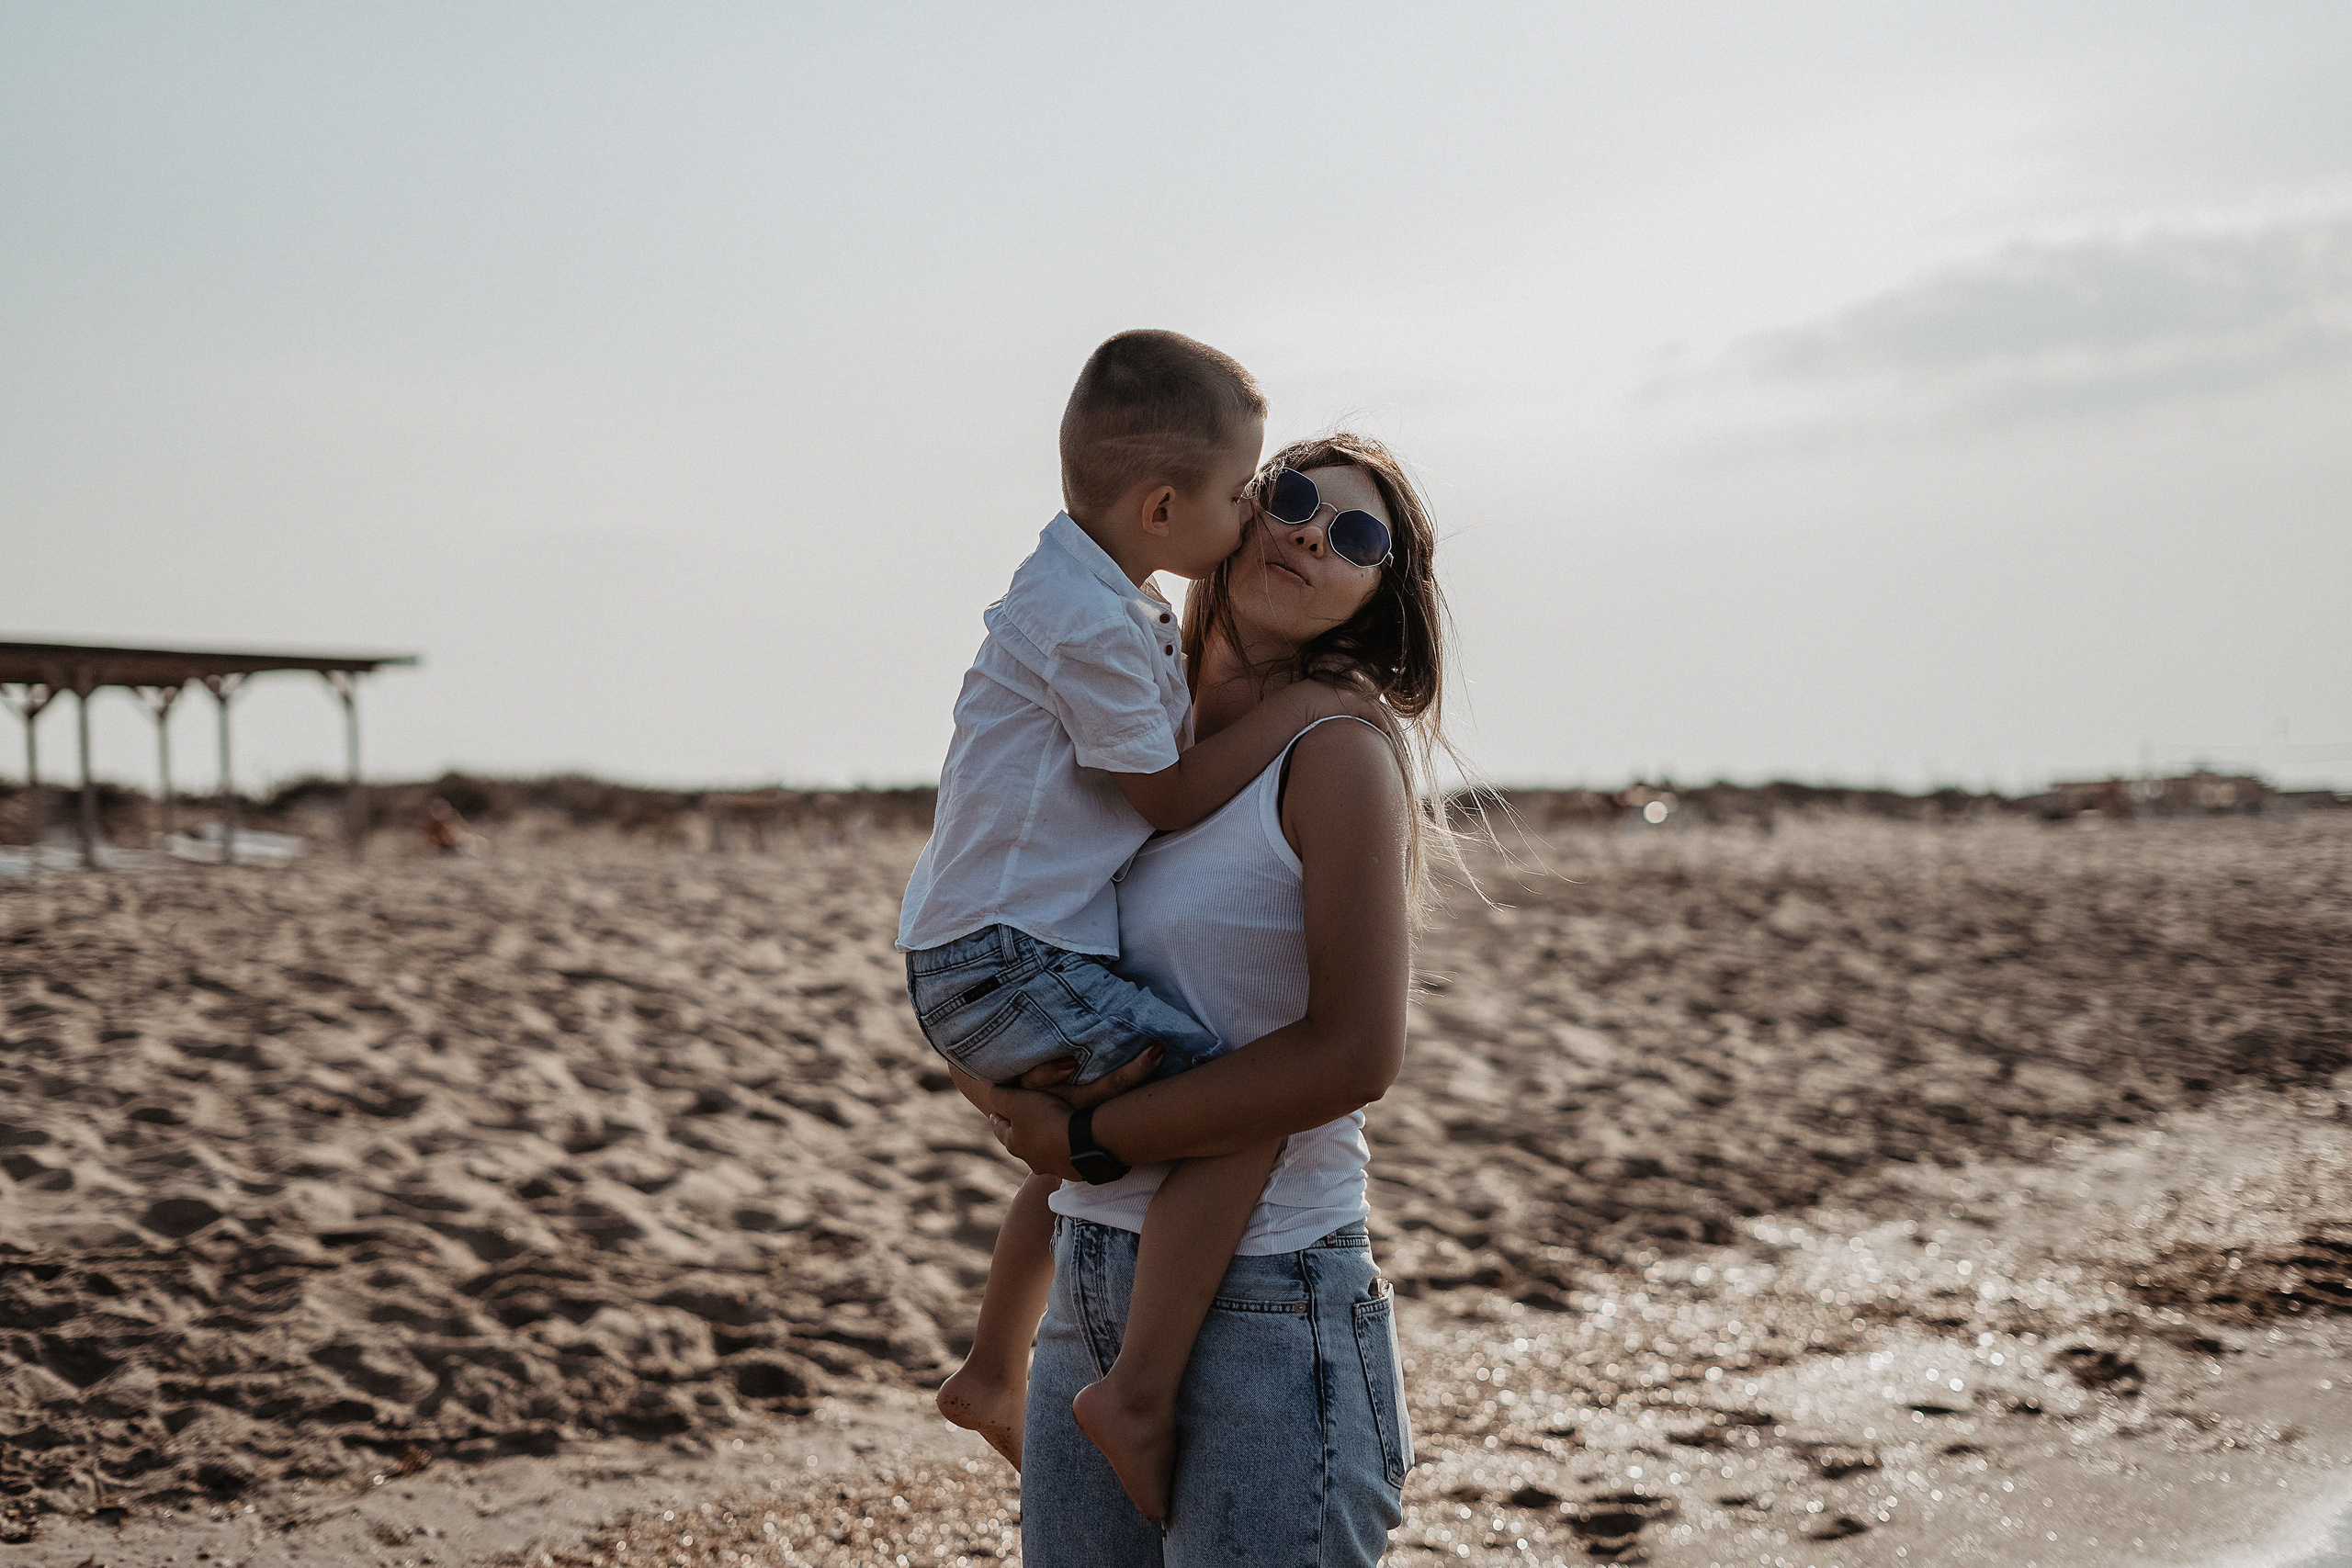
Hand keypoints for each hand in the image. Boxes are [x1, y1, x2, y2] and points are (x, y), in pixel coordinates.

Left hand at [945, 1048, 1160, 1177]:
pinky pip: (1064, 1154)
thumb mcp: (1017, 1101)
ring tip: (1047, 1128)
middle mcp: (1030, 1159)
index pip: (1000, 1127)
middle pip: (1020, 1140)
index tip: (995, 1110)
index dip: (997, 1116)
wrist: (1085, 1144)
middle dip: (1019, 1129)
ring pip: (1042, 1150)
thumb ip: (999, 1096)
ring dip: (1042, 1140)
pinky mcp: (1074, 1169)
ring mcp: (1053, 1167)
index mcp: (1013, 1143)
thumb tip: (991, 1093)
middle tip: (1021, 1118)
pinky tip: (1069, 1140)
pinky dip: (1063, 1145)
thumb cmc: (1047, 1120)